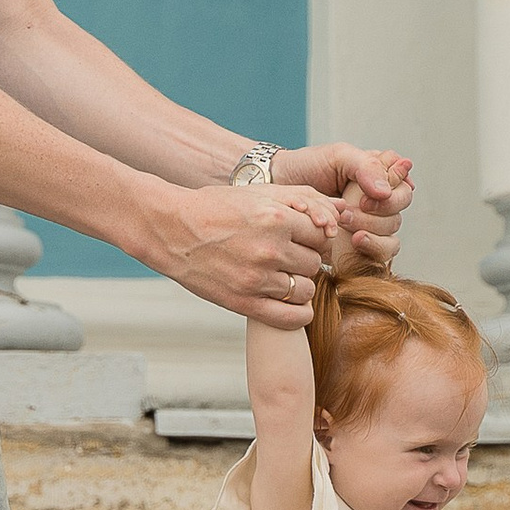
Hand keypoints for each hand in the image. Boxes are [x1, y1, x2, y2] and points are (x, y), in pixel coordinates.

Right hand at [135, 178, 340, 324]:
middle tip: (289, 257)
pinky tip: (291, 303)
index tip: (302, 238)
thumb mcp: (257, 192)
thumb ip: (300, 198)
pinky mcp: (243, 302)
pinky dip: (299, 314)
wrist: (170, 229)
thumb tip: (339, 209)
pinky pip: (290, 317)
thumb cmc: (214, 207)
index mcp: (276, 218)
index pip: (322, 235)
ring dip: (300, 285)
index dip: (315, 237)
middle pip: (315, 263)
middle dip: (306, 260)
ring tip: (283, 276)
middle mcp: (269, 249)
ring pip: (306, 290)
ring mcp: (256, 279)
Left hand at [276, 143, 412, 274]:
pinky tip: (355, 241)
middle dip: (377, 211)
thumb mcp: (339, 156)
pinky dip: (373, 247)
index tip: (366, 193)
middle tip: (352, 207)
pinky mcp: (359, 245)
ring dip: (372, 228)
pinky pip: (383, 253)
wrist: (279, 186)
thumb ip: (367, 167)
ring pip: (392, 232)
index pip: (404, 185)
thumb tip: (386, 192)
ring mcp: (370, 223)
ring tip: (345, 222)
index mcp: (379, 175)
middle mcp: (378, 200)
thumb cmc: (307, 167)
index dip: (392, 191)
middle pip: (399, 210)